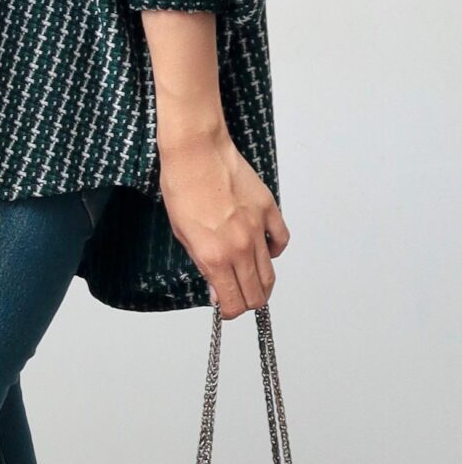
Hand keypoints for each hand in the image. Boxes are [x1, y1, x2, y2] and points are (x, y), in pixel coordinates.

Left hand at [159, 131, 290, 318]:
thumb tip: (217, 290)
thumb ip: (203, 265)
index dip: (230, 311)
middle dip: (247, 301)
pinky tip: (264, 250)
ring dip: (261, 282)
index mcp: (214, 257)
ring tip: (251, 281)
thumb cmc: (181, 187)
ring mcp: (258, 228)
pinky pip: (281, 240)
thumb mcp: (182, 234)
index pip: (234, 302)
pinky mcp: (269, 210)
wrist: (196, 152)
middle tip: (237, 297)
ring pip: (270, 271)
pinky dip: (275, 251)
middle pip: (257, 292)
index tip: (225, 308)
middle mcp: (240, 247)